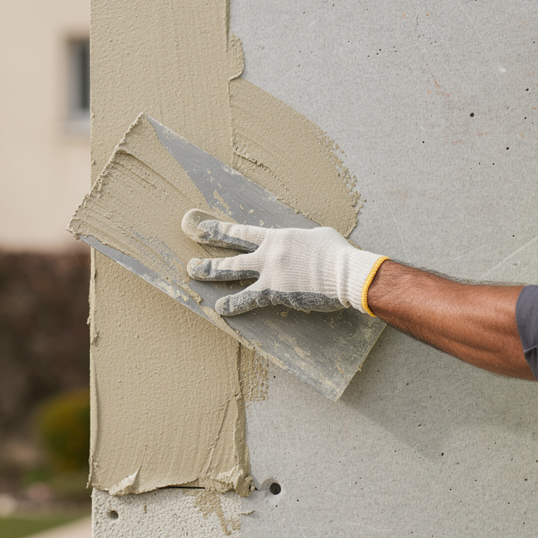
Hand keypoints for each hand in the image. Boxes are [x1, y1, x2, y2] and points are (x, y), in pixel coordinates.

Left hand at [182, 209, 386, 316]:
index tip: (202, 228)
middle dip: (210, 248)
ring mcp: (269, 272)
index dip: (221, 230)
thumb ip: (301, 241)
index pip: (243, 232)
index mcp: (279, 237)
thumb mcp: (317, 237)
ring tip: (192, 272)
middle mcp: (269, 252)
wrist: (346, 273)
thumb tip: (301, 245)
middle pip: (232, 250)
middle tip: (191, 249)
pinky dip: (234, 304)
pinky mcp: (275, 291)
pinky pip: (249, 298)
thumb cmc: (337, 255)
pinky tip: (221, 309)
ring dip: (211, 272)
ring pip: (233, 271)